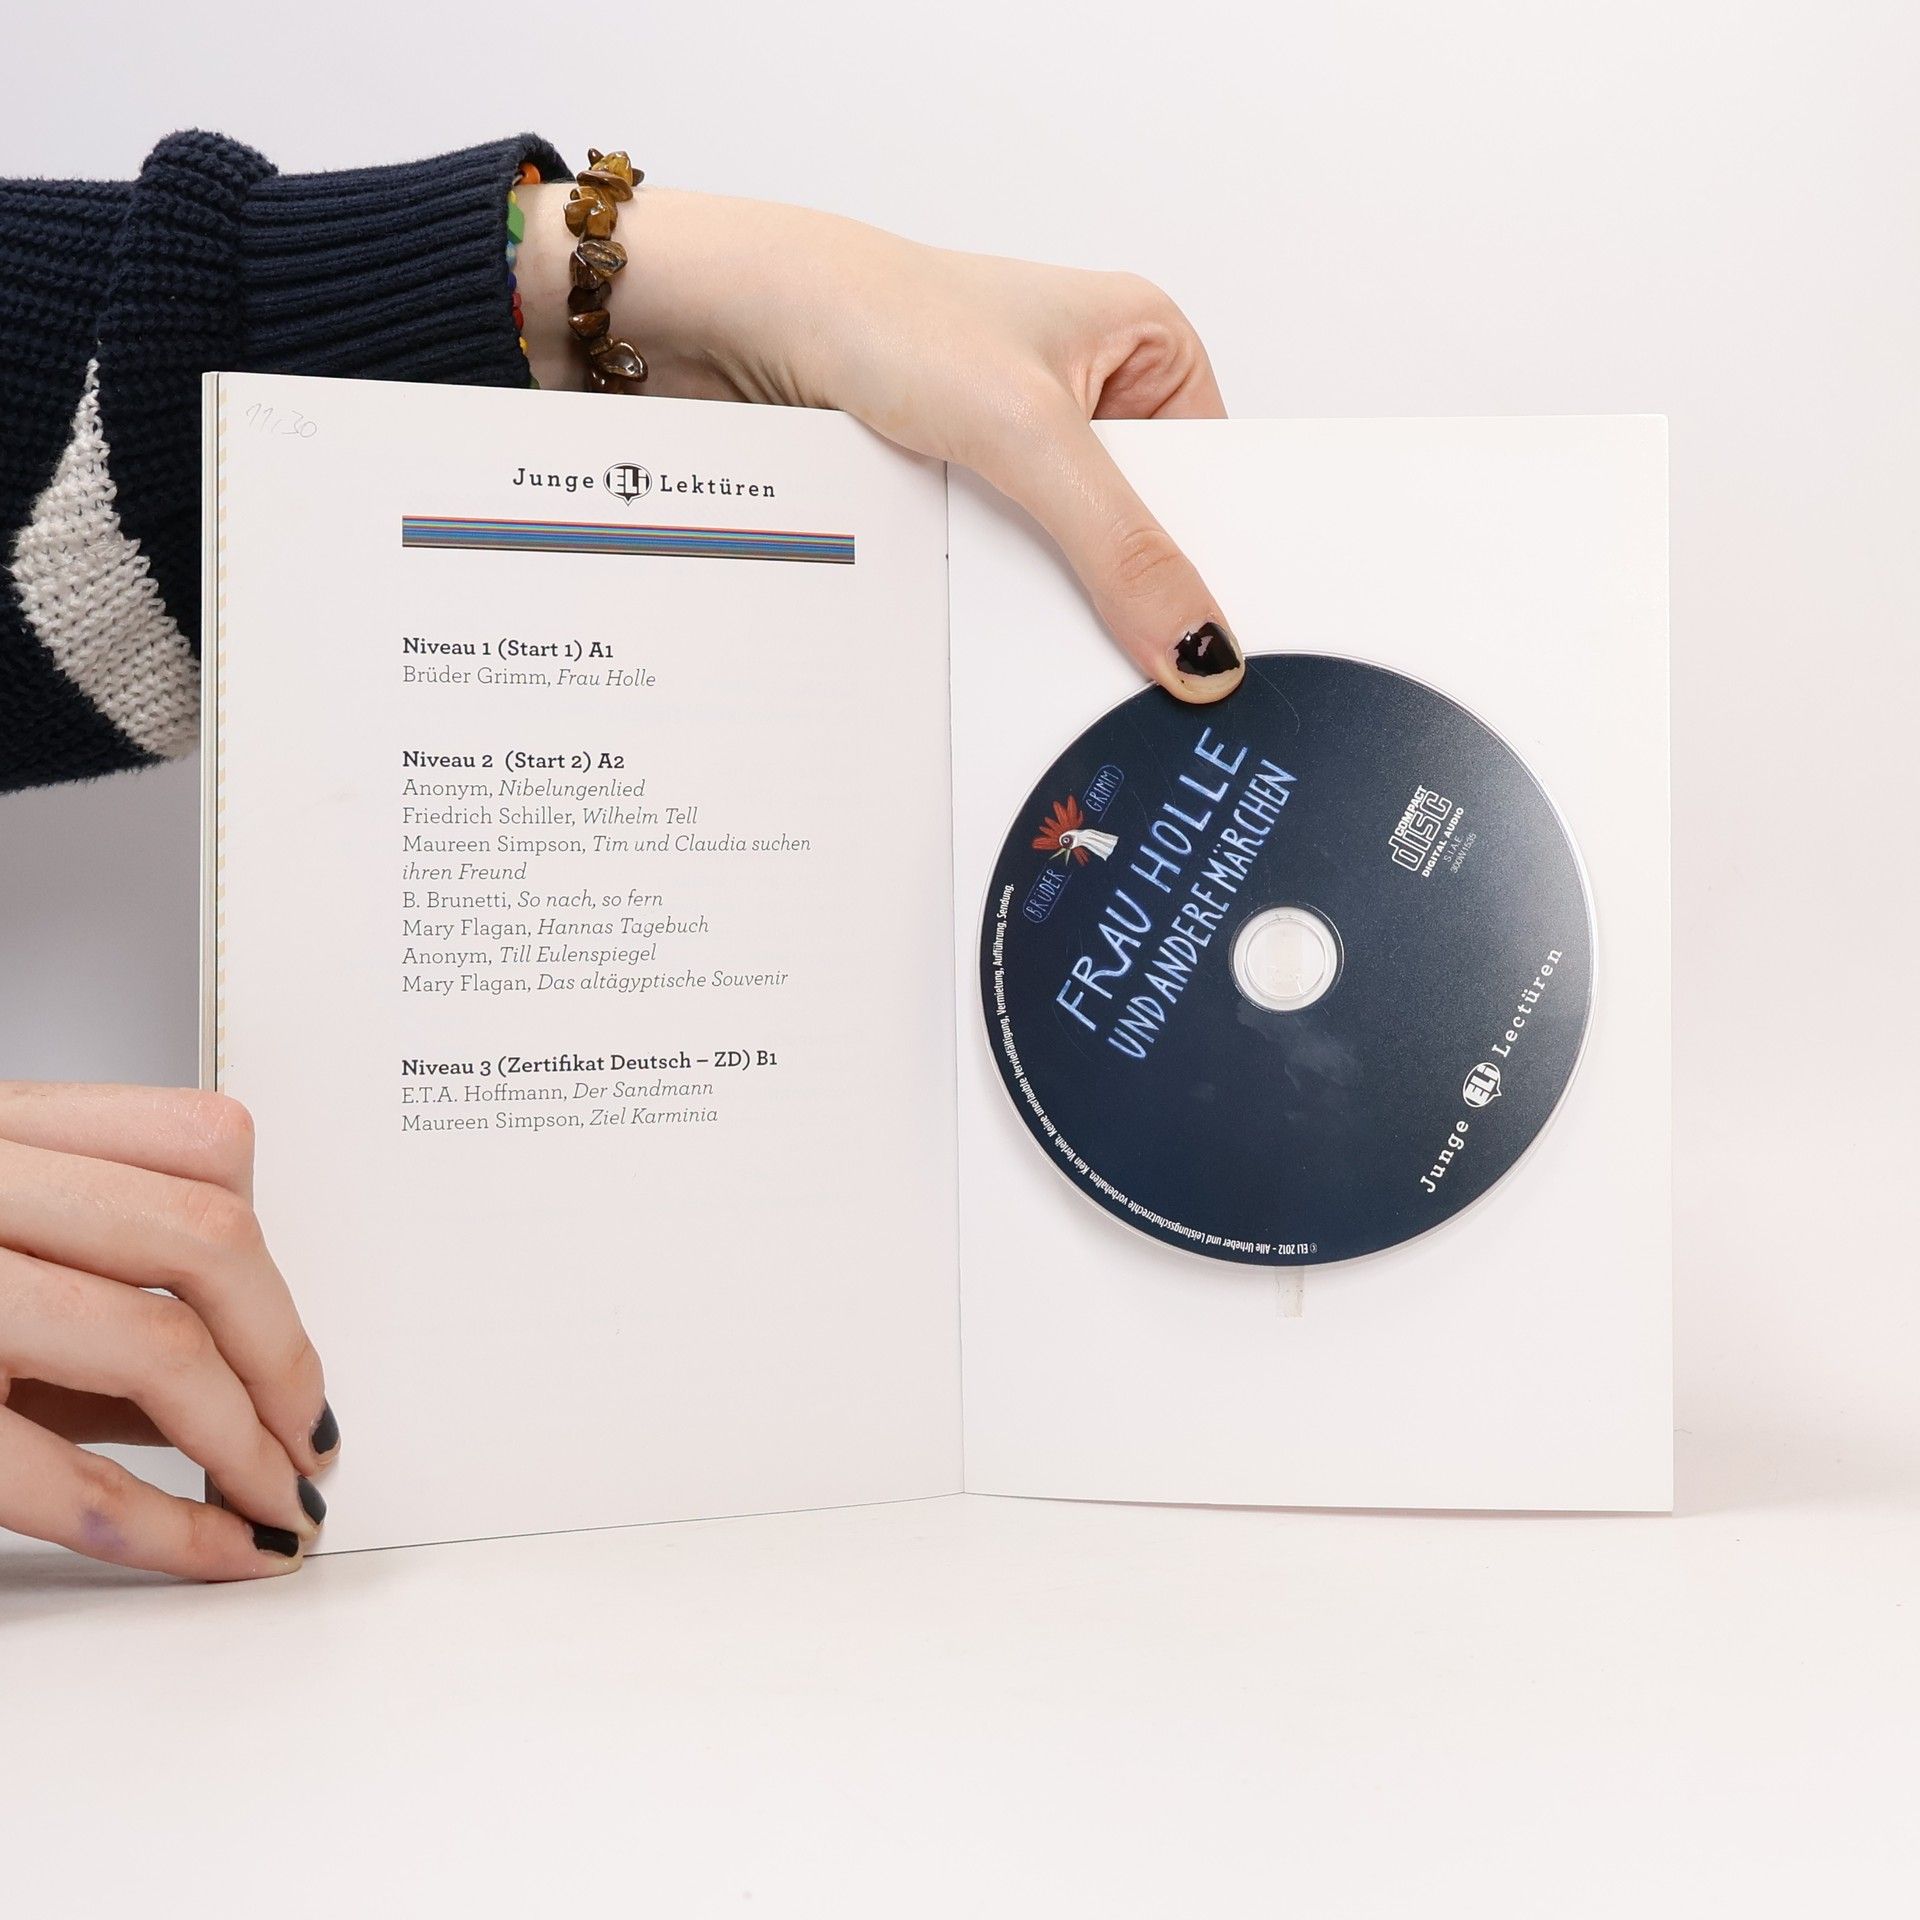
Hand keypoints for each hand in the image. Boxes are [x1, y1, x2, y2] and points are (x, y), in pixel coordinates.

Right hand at [0, 1083, 334, 1579]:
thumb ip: (88, 1277)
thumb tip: (230, 1382)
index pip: (205, 1144)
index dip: (275, 1251)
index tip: (299, 1336)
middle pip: (205, 1239)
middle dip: (286, 1353)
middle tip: (312, 1434)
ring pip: (150, 1344)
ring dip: (243, 1442)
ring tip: (274, 1500)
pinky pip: (49, 1471)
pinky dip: (158, 1525)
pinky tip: (208, 1551)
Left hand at [521, 187, 1243, 701]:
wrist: (730, 321)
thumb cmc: (875, 312)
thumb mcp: (1027, 434)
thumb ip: (1119, 545)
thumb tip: (1199, 647)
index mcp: (1145, 342)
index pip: (1213, 478)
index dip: (1215, 562)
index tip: (1222, 653)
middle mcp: (1088, 389)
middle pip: (1142, 528)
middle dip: (1129, 592)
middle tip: (1143, 675)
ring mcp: (1017, 442)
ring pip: (1067, 556)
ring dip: (1053, 601)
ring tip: (1053, 649)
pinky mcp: (955, 484)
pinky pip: (1002, 566)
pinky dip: (996, 599)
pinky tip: (991, 631)